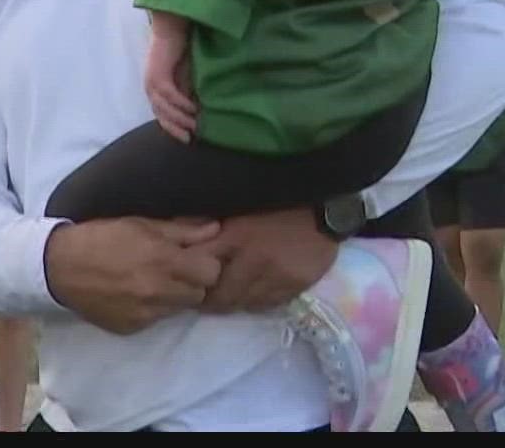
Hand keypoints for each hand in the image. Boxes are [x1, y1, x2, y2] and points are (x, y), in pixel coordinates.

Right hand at [44, 218, 221, 334]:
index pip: (211, 272)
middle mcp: (158, 290)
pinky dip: (153, 308)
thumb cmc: (101, 237)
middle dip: (192, 281)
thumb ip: (182, 231)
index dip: (205, 263)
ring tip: (152, 280)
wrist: (59, 267)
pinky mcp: (131, 327)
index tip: (193, 257)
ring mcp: (145, 313)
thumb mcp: (141, 223)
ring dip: (174, 296)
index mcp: (163, 260)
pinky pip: (156, 319)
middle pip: (199, 293)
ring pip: (179, 308)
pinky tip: (135, 294)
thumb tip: (215, 229)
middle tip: (174, 269)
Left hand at [144, 17, 195, 142]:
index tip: (187, 138)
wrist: (172, 29)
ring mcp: (152, 82)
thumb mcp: (186, 77)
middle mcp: (150, 88)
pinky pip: (170, 94)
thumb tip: (197, 112)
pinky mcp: (158, 74)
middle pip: (161, 115)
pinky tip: (193, 109)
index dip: (173, 128)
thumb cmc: (180, 51)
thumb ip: (188, 92)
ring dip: (180, 118)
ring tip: (195, 125)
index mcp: (155, 90)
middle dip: (175, 128)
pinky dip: (181, 103)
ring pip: (164, 108)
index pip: (162, 115)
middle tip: (189, 139)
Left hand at [196, 208, 338, 312]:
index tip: (188, 285)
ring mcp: (278, 276)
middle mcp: (256, 260)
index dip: (193, 281)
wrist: (325, 204)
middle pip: (224, 295)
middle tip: (207, 298)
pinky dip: (259, 300)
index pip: (205, 270)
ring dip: (237, 300)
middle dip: (213, 300)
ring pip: (246, 303)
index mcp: (238, 235)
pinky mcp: (297, 286)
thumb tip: (178, 232)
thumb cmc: (278, 200)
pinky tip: (257, 291)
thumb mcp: (238, 204)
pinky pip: (270, 304)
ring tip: (232, 295)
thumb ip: (209, 222)